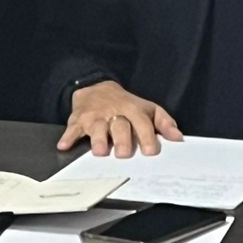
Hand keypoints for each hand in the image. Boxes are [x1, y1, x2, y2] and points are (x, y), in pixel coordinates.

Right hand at [56, 80, 181, 157]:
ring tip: (99, 152)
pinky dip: (68, 137)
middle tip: (124, 154)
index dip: (147, 137)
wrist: (96, 88)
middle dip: (122, 140)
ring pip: (97, 128)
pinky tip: (64, 146)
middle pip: (119, 126)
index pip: (142, 123)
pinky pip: (72, 128)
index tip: (150, 151)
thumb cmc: (125, 104)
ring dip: (97, 139)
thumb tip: (178, 138)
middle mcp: (114, 112)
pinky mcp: (79, 120)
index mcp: (133, 109)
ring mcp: (95, 116)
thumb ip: (163, 123)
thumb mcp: (147, 109)